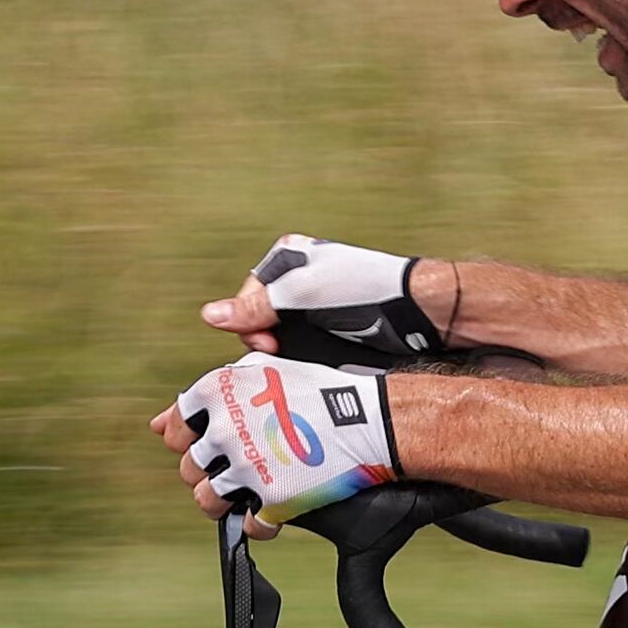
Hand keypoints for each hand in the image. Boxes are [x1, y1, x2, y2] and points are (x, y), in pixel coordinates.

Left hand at [160, 355, 402, 521]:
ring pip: (207, 500)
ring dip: (228, 499)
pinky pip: (250, 524)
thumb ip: (207, 398)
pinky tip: (279, 504)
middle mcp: (224, 430)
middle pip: (189, 467)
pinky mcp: (273, 498)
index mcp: (216, 393)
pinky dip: (263, 521)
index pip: (175, 428)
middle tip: (244, 463)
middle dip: (212, 469)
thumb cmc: (319, 391)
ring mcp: (246, 467)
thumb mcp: (260, 375)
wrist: (373, 420)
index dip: (194, 437)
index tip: (217, 440)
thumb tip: (158, 425)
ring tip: (253, 489)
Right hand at [202, 235, 446, 363]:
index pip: (248, 297)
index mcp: (289, 258)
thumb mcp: (304, 294)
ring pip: (278, 338)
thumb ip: (257, 306)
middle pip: (259, 320)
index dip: (251, 321)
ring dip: (278, 354)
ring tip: (289, 363)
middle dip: (263, 339)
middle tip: (277, 352)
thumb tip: (209, 316)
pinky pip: (300, 347)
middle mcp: (299, 281)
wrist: (417, 310)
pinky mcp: (330, 330)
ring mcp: (314, 308)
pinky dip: (296, 359)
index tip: (267, 342)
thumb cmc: (365, 289)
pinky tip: (301, 369)